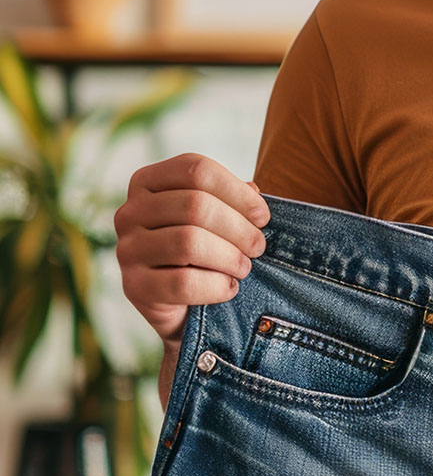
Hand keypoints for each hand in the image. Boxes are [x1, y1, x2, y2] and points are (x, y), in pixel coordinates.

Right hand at [115, 153, 269, 350]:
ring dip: (229, 257)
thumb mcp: (218, 216)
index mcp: (148, 181)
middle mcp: (129, 211)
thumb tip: (253, 191)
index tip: (262, 216)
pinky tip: (229, 287)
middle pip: (195, 205)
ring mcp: (127, 249)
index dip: (237, 192)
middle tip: (259, 246)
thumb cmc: (206, 247)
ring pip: (188, 242)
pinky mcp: (133, 287)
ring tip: (245, 267)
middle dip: (239, 228)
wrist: (184, 304)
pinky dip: (216, 285)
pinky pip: (182, 283)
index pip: (196, 170)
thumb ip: (234, 198)